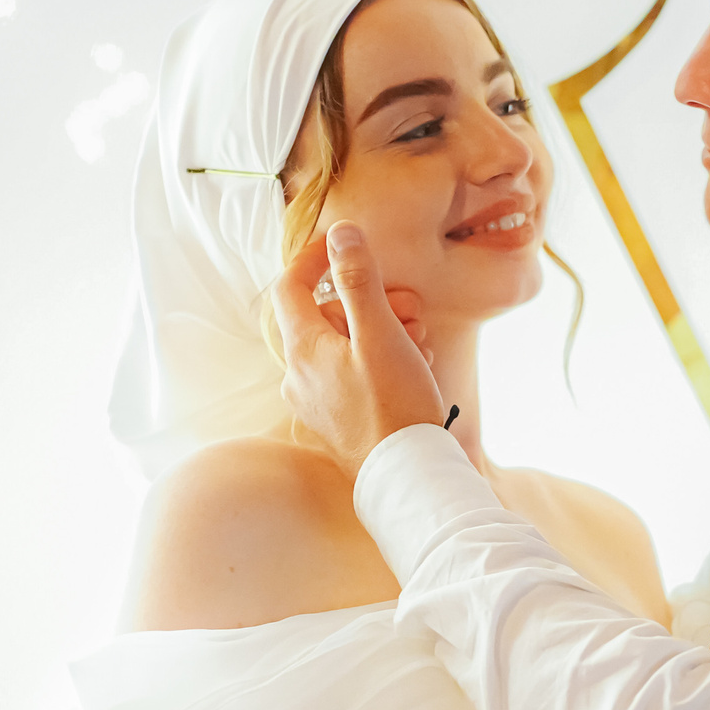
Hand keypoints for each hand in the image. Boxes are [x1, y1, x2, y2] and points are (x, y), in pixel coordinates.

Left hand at [272, 223, 450, 474]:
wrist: (406, 476)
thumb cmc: (395, 405)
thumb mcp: (380, 334)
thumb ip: (359, 280)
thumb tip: (342, 233)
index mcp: (303, 349)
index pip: (290, 286)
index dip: (314, 259)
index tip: (344, 245)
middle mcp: (300, 375)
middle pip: (326, 317)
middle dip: (370, 301)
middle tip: (410, 305)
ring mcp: (317, 400)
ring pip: (344, 347)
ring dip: (382, 330)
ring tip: (420, 337)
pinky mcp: (337, 420)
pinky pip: (352, 374)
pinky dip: (380, 359)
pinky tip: (414, 364)